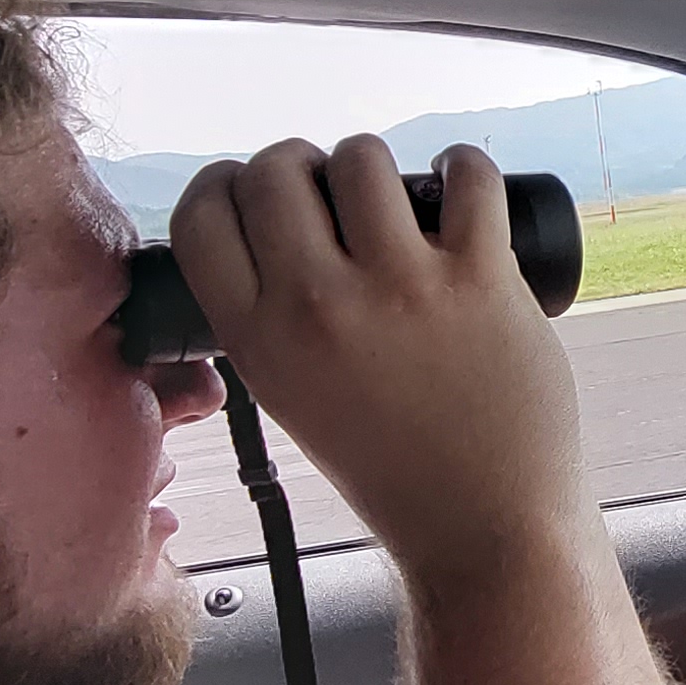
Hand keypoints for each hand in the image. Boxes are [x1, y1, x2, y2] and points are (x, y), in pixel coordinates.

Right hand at [166, 139, 591, 589]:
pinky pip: (465, 174)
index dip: (223, 186)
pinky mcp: (480, 277)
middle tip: (325, 192)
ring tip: (393, 196)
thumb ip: (269, 325)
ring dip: (372, 165)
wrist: (483, 526)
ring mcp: (401, 287)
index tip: (247, 190)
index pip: (202, 218)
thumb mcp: (291, 399)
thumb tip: (271, 239)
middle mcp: (318, 306)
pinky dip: (461, 166)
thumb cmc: (392, 468)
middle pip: (275, 170)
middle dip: (297, 165)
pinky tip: (457, 185)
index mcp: (259, 341)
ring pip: (361, 158)